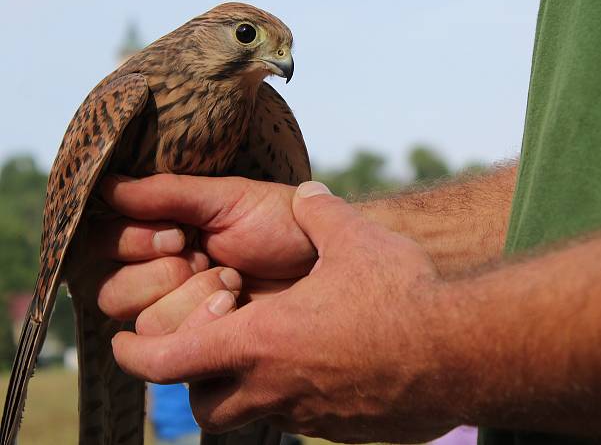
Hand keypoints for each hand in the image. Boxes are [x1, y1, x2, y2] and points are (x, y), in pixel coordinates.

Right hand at [93, 174, 315, 332]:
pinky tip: (236, 309)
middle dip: (163, 278)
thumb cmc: (282, 223)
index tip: (179, 235)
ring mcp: (181, 318)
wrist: (328, 259)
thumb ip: (167, 195)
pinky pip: (174, 355)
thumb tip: (106, 187)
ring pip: (143, 328)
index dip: (133, 245)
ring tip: (233, 283)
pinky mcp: (203, 351)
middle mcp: (161, 279)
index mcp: (160, 237)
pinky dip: (203, 327)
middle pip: (112, 295)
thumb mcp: (228, 200)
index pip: (104, 248)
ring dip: (189, 303)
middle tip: (209, 260)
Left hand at [111, 182, 458, 441]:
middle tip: (211, 345)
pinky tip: (327, 363)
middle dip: (194, 379)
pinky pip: (301, 419)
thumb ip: (321, 212)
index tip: (125, 343)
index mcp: (261, 340)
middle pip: (203, 405)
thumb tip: (310, 195)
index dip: (135, 352)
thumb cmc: (400, 294)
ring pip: (252, 417)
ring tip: (271, 353)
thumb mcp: (353, 238)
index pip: (167, 360)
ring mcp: (309, 414)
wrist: (459, 351)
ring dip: (245, 391)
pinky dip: (295, 397)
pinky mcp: (343, 428)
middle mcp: (275, 387)